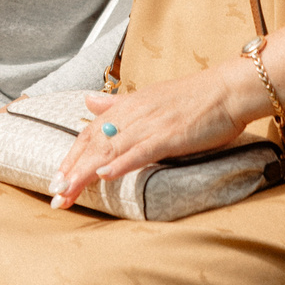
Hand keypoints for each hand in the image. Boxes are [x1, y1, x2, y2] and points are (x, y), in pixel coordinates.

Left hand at [50, 65, 252, 209]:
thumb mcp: (149, 98)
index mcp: (127, 107)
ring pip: (109, 149)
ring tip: (68, 192)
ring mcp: (150, 124)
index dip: (71, 156)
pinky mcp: (169, 135)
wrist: (229, 90)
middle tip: (55, 194)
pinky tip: (104, 174)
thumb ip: (117, 104)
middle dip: (71, 170)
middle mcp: (133, 114)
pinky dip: (121, 162)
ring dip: (85, 172)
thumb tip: (89, 101)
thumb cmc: (195, 98)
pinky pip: (140, 151)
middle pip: (93, 143)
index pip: (89, 133)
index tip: (57, 178)